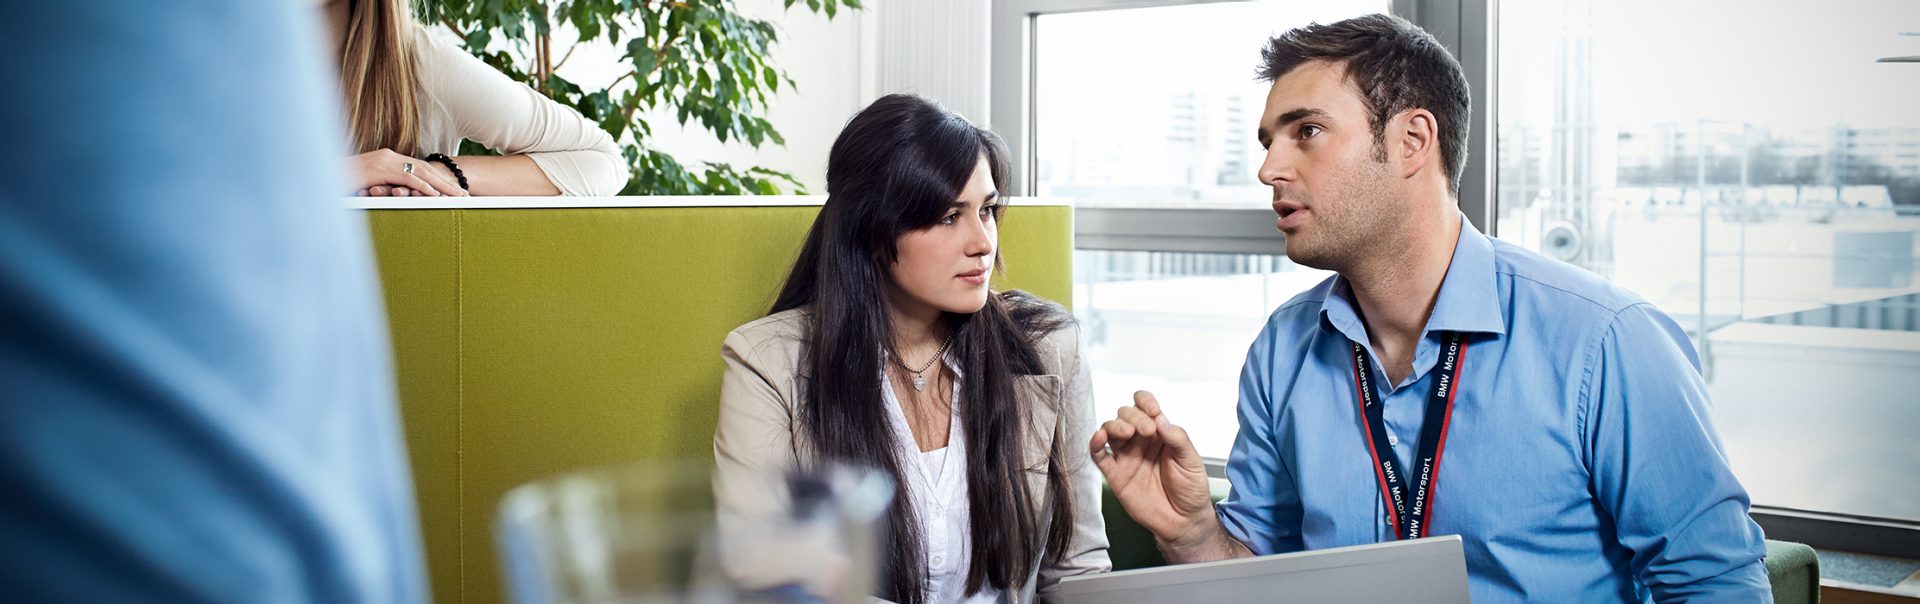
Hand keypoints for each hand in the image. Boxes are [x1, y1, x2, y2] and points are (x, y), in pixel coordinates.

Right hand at [346, 148, 466, 196]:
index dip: (438, 179)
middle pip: (426, 169)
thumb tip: (397, 194)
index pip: (420, 168)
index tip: (453, 190)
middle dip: (446, 183)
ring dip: (442, 186)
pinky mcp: (381, 170)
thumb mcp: (368, 182)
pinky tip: (436, 195)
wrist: (323, 174)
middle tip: (464, 194)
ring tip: (458, 196)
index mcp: (389, 158)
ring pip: (422, 173)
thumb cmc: (343, 181)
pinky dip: (423, 187)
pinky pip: (407, 179)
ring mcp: (386, 161)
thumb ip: (384, 185)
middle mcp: (390, 156)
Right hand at [1090, 391, 1216, 550]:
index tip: (1154, 410)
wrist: (1184, 521)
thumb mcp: (1192, 461)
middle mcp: (1140, 442)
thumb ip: (1177, 438)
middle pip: (1125, 415)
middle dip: (1134, 417)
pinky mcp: (1115, 474)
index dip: (1146, 403)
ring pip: (1110, 430)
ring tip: (1128, 432)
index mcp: (1160, 433)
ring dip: (1115, 425)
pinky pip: (1098, 455)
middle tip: (1148, 429)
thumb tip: (1161, 418)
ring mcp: (1126, 457)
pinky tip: (1099, 438)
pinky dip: (1095, 444)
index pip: (1146, 407)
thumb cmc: (1190, 490)